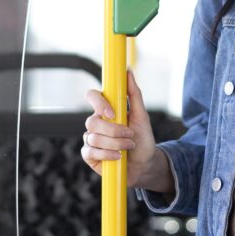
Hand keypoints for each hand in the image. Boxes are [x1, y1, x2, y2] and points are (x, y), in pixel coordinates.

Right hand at [81, 69, 166, 189]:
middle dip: (114, 131)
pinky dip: (107, 155)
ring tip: (128, 146)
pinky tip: (118, 157)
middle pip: (92, 121)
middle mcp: (96, 123)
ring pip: (93, 138)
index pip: (92, 96)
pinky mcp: (89, 156)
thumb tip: (128, 71)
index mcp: (106, 110)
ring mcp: (91, 139)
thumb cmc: (143, 138)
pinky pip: (90, 152)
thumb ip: (134, 94)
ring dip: (115, 144)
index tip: (113, 113)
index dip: (99, 103)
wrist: (145, 164)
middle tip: (130, 135)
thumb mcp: (142, 116)